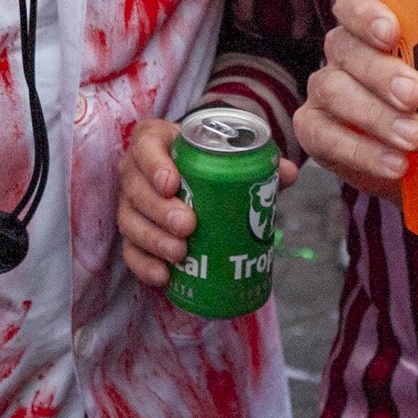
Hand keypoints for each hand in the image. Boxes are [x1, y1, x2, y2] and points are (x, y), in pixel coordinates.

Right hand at [118, 116, 299, 287]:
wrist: (193, 179)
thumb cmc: (208, 164)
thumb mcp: (228, 157)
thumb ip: (257, 162)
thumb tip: (288, 172)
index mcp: (155, 141)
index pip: (146, 145)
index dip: (154, 165)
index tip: (172, 184)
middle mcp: (135, 171)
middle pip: (136, 188)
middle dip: (159, 210)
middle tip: (188, 224)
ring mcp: (129, 204)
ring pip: (129, 221)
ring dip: (153, 239)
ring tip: (180, 253)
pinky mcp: (131, 234)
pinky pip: (129, 251)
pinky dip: (144, 265)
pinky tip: (164, 276)